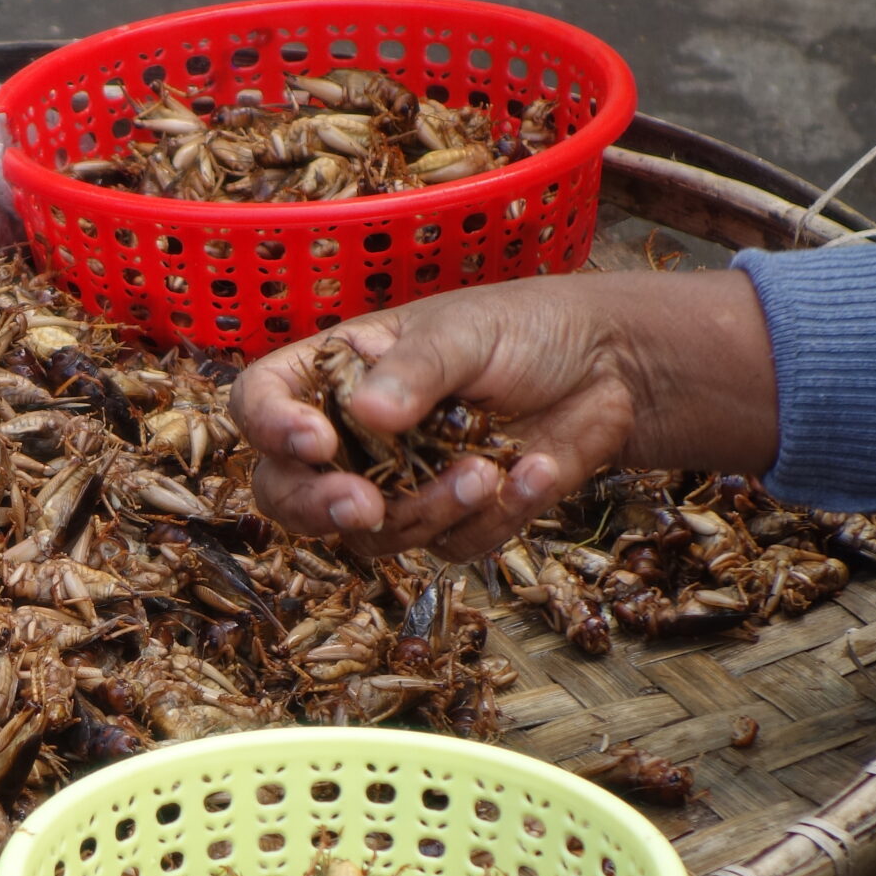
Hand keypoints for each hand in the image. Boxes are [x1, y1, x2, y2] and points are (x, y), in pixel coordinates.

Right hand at [231, 271, 779, 561]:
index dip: (271, 427)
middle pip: (289, 493)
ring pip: (374, 535)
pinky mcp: (453, 521)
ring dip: (431, 510)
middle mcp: (352, 438)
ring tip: (488, 470)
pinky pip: (450, 546)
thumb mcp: (465, 334)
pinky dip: (496, 516)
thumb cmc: (527, 330)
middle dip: (323, 507)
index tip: (315, 442)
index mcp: (334, 375)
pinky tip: (536, 471)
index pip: (261, 403)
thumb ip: (415, 372)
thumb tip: (366, 415)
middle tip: (365, 507)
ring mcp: (398, 485)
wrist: (614, 370)